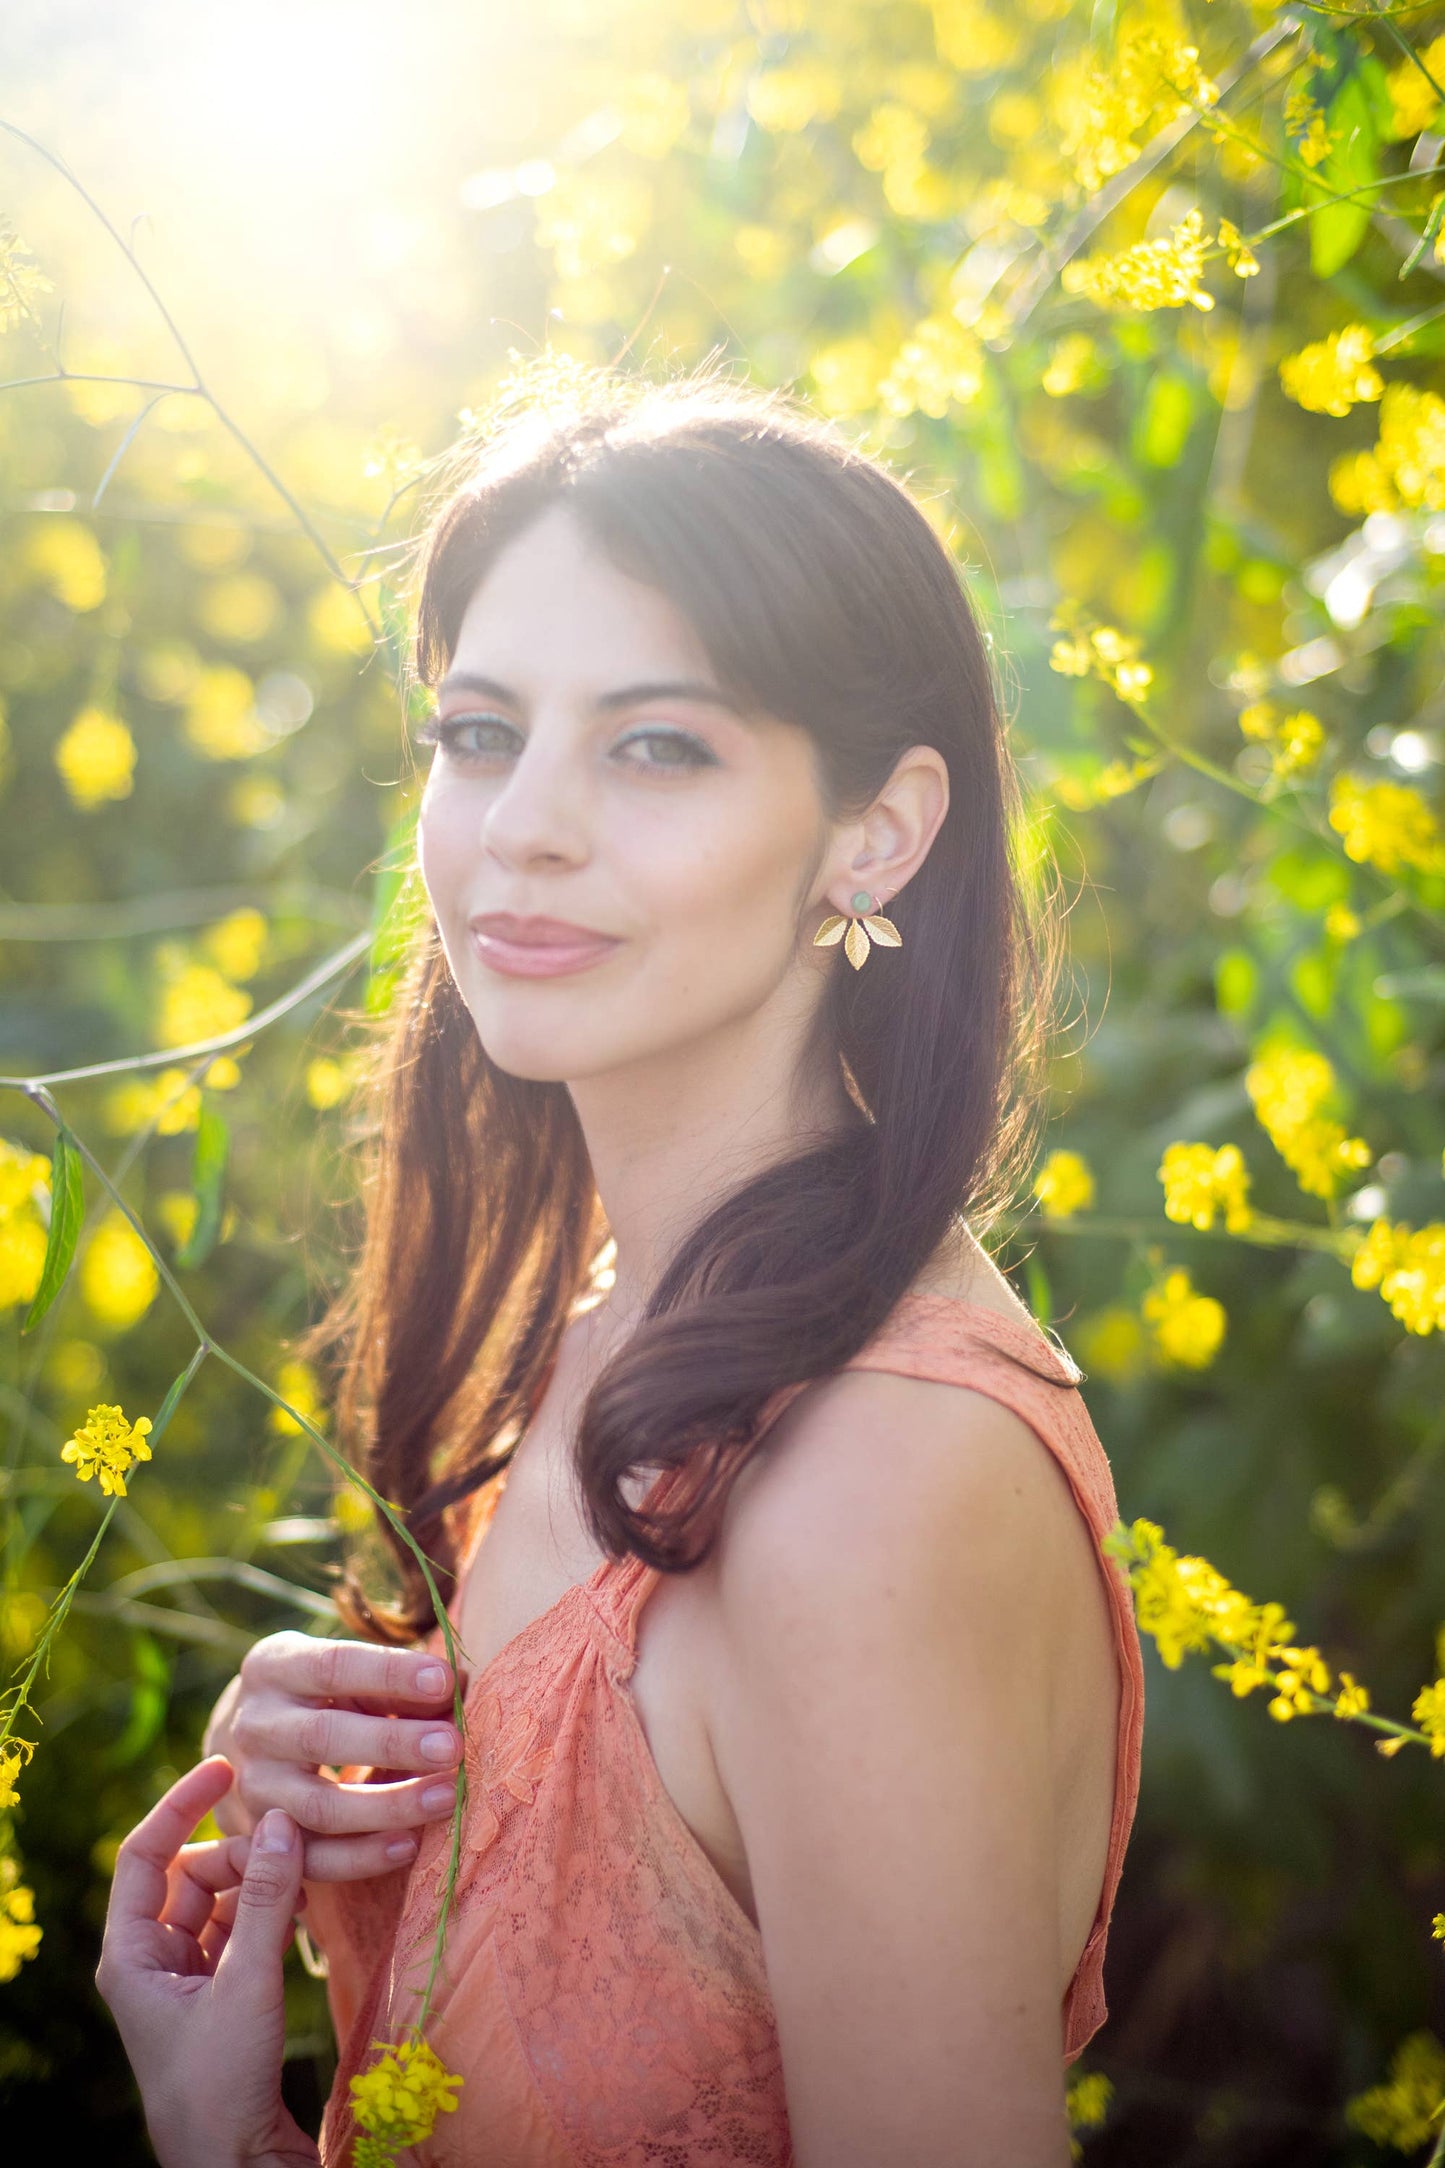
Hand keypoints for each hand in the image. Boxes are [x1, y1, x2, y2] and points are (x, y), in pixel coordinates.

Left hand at [96, 1755, 317, 2167]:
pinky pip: (246, 1928)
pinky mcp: (222, 1993)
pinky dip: (275, 1911)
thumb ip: (268, 1902)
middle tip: (296, 1841)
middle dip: (243, 1852)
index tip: (226, 1766)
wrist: (233, 2166)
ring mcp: (187, 1976)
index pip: (142, 1855)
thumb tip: (283, 1820)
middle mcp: (152, 1958)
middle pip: (192, 1873)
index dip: (180, 1805)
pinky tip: (310, 1904)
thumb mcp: (245, 1985)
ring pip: (225, 1898)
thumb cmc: (219, 2084)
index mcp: (129, 1954)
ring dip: (265, 1881)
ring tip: (311, 1871)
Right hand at [203, 1630, 460, 1880]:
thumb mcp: (349, 1672)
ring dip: (388, 1806)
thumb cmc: (321, 1695)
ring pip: (318, 1807)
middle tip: (453, 1746)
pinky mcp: (260, 1841)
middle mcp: (254, 1727)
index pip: (332, 1666)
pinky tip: (409, 1846)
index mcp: (274, 1668)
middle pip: (321, 1739)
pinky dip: (361, 1858)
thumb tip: (455, 1695)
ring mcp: (252, 1788)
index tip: (444, 1681)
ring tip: (447, 1797)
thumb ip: (398, 1683)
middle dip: (393, 1743)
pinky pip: (312, 1859)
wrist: (250, 1741)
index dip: (389, 1673)